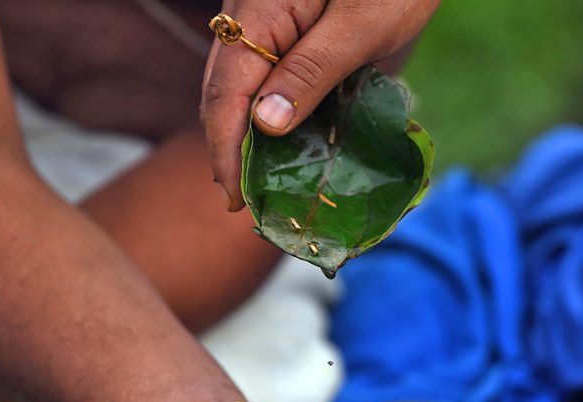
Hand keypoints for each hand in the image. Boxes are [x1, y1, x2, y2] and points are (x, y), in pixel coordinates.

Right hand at [201, 0, 439, 211]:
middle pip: (221, 93)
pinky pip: (259, 75)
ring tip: (256, 181)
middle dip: (228, 150)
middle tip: (246, 201)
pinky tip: (276, 141)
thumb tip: (265, 126)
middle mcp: (249, 16)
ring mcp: (262, 20)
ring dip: (242, 136)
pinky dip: (263, 113)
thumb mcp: (362, 26)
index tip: (235, 198)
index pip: (224, 94)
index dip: (225, 150)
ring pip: (236, 87)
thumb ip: (312, 72)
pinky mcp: (282, 26)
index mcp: (261, 13)